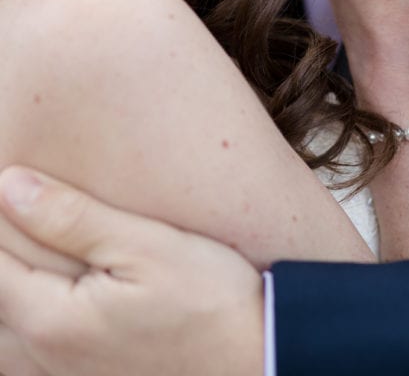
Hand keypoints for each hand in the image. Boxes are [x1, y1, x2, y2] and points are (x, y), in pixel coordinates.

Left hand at [0, 168, 262, 375]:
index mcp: (51, 320)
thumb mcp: (147, 246)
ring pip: (6, 330)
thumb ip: (72, 218)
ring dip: (15, 285)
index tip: (11, 176)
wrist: (258, 361)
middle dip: (8, 247)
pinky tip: (54, 288)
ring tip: (38, 244)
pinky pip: (26, 354)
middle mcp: (43, 358)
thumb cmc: (211, 300)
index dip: (0, 211)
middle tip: (26, 206)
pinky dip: (27, 317)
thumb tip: (8, 184)